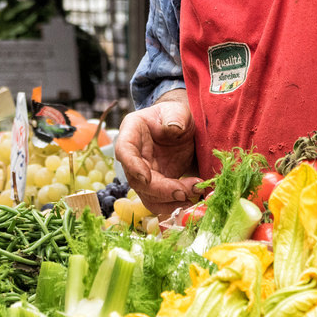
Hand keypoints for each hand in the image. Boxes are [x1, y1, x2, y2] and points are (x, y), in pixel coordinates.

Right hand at [115, 92, 201, 215]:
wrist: (182, 128)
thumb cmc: (175, 115)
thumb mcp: (177, 110)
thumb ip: (175, 116)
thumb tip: (173, 128)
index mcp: (132, 132)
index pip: (124, 151)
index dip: (132, 166)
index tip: (146, 177)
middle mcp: (133, 157)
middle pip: (137, 180)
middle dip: (161, 190)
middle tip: (185, 191)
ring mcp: (144, 174)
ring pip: (148, 196)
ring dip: (169, 202)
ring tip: (192, 197)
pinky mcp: (158, 186)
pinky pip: (160, 202)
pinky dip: (174, 206)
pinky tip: (191, 201)